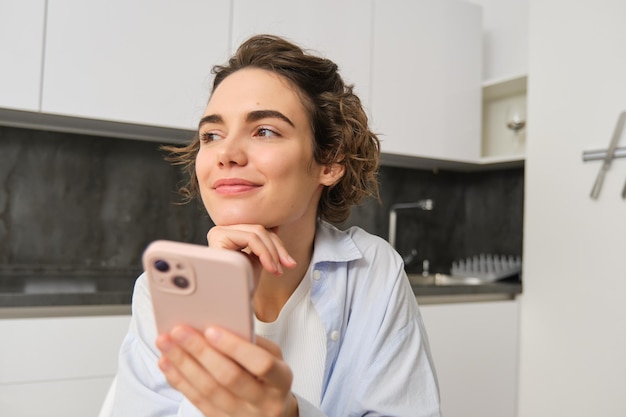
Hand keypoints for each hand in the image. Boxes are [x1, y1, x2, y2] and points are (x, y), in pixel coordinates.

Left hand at [157, 325, 297, 416]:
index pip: (261, 364)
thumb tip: (221, 323)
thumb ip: (253, 342)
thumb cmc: (270, 376)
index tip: (211, 330)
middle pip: (228, 378)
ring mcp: (241, 415)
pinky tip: (167, 363)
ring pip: (208, 390)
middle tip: (179, 331)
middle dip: (200, 352)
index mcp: (280, 380)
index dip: (235, 347)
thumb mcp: (274, 357)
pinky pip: (197, 401)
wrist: (272, 412)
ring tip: (166, 343)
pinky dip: (179, 380)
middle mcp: (263, 402)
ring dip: (183, 364)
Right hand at [207, 224, 296, 278]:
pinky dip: (265, 253)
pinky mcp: (219, 237)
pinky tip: (269, 267)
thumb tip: (276, 227)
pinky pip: (251, 238)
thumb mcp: (256, 261)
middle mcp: (220, 231)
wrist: (229, 304)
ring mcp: (218, 232)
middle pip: (258, 229)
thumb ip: (263, 245)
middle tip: (288, 265)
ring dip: (272, 253)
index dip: (277, 245)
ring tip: (276, 270)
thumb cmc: (240, 286)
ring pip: (257, 232)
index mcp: (228, 235)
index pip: (258, 230)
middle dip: (278, 248)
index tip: (289, 262)